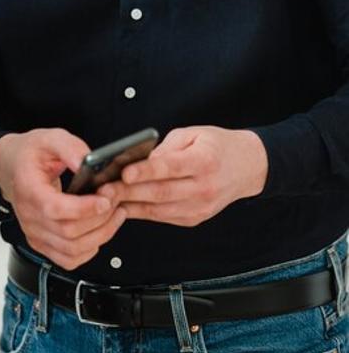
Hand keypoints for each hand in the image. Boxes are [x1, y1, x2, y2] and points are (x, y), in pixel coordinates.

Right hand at [0, 128, 124, 268]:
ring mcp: (34, 234)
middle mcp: (29, 217)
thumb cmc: (31, 155)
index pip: (55, 209)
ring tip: (115, 214)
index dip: (84, 208)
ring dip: (101, 235)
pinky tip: (100, 231)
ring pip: (72, 250)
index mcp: (28, 190)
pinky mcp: (42, 244)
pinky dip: (89, 250)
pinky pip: (69, 259)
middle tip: (115, 199)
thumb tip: (86, 162)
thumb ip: (70, 147)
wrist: (13, 168)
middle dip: (100, 219)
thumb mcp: (50, 138)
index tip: (105, 199)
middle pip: (69, 233)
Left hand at [99, 126, 267, 226]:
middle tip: (103, 190)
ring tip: (107, 199)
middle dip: (128, 192)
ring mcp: (200, 207)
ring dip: (130, 205)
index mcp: (204, 161)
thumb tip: (138, 162)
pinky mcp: (195, 218)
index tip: (124, 172)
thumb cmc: (216, 146)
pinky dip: (142, 212)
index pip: (170, 168)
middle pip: (161, 192)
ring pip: (159, 209)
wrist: (248, 167)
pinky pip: (163, 217)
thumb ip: (165, 148)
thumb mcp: (193, 134)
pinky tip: (124, 205)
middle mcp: (204, 187)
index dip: (145, 171)